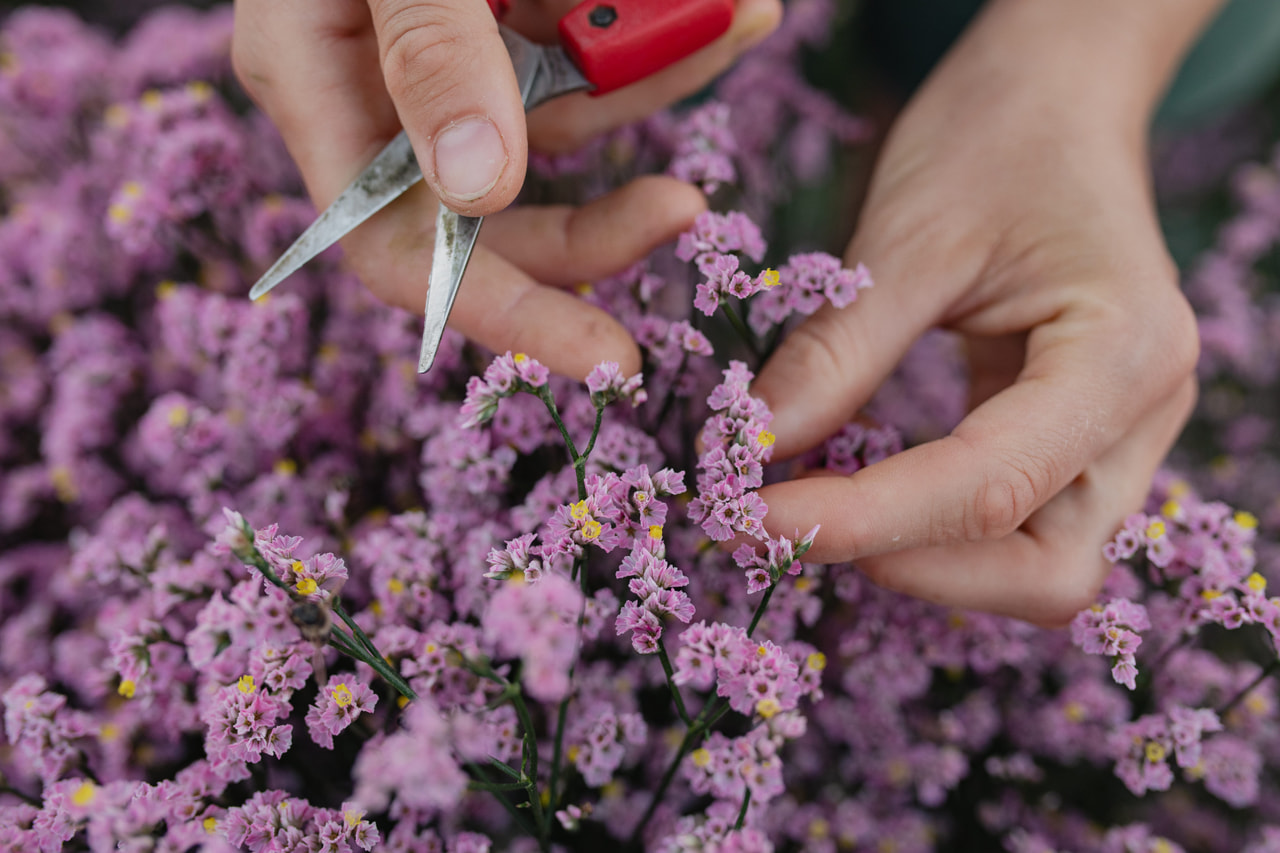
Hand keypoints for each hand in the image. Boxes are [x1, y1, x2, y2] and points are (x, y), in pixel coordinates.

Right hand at [231, 0, 779, 377]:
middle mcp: (381, 93)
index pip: (396, 252)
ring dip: (659, 80)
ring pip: (569, 130)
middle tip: (688, 213)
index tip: (605, 359)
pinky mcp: (520, 22)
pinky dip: (664, 34)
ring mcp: (458, 61)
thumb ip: (428, 49)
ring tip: (739, 15)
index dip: (500, 316)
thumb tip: (477, 193)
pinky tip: (733, 3)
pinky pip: (597, 58)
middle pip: (492, 221)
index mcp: (316, 86)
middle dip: (600, 220)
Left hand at [751, 0, 1209, 625]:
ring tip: (811, 507)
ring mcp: (1117, 438)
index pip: (991, 485)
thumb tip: (753, 452)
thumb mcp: (907, 237)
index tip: (756, 518)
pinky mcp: (1074, 442)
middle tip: (785, 527)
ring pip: (1034, 565)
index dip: (867, 519)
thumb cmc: (994, 140)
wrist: (1056, 101)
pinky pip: (1011, 524)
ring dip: (920, 558)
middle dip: (912, 566)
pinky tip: (850, 488)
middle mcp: (1142, 416)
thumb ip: (839, 352)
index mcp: (1126, 353)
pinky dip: (926, 526)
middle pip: (1044, 568)